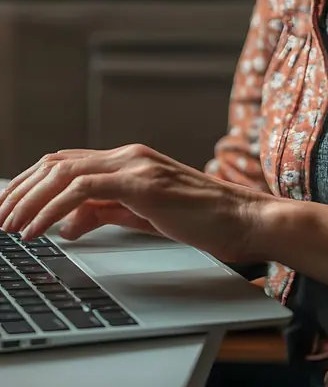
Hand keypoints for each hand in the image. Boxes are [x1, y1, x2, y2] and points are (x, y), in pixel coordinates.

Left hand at [0, 144, 275, 264]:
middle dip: (19, 190)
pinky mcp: (142, 183)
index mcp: (128, 160)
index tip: (8, 210)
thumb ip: (104, 213)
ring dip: (29, 200)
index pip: (65, 163)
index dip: (30, 184)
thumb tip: (66, 224)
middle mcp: (128, 155)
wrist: (245, 220)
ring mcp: (135, 165)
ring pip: (63, 172)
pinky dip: (53, 209)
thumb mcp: (143, 216)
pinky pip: (83, 189)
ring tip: (11, 228)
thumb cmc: (203, 221)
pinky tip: (39, 230)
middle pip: (56, 162)